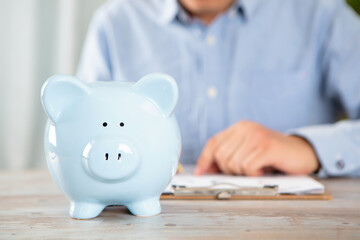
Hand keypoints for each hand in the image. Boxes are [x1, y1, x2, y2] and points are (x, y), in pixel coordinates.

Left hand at [194, 121, 319, 175]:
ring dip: (243, 173)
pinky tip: (263, 170)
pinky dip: (254, 174)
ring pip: (233, 164)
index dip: (204, 159)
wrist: (302, 152)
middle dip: (228, 170)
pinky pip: (248, 167)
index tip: (200, 173)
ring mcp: (256, 136)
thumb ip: (229, 155)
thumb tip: (205, 169)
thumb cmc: (272, 155)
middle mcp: (246, 128)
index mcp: (239, 127)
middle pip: (220, 156)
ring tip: (256, 168)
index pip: (213, 143)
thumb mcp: (248, 150)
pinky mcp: (266, 147)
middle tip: (245, 171)